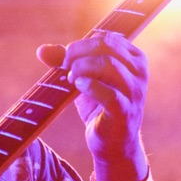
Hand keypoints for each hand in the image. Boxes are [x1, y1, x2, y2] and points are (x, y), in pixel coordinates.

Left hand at [38, 34, 148, 180]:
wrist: (112, 143)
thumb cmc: (99, 106)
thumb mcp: (83, 79)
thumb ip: (65, 62)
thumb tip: (41, 50)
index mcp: (134, 58)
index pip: (107, 37)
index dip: (81, 45)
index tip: (67, 60)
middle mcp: (139, 72)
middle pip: (106, 46)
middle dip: (78, 54)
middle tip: (65, 68)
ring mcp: (135, 92)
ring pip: (108, 65)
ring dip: (81, 69)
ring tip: (71, 80)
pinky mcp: (125, 112)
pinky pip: (108, 94)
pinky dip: (89, 86)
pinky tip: (78, 87)